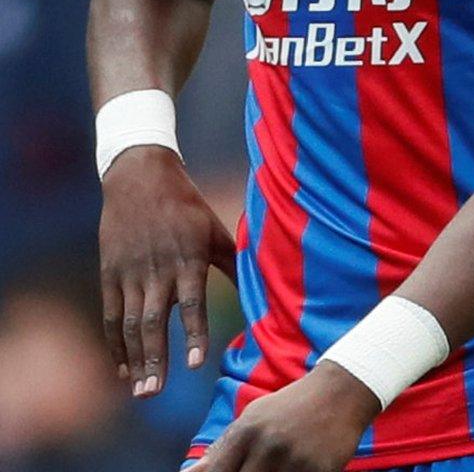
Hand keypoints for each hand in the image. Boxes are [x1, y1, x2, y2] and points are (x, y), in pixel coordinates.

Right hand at [97, 146, 234, 396]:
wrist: (139, 179)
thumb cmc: (188, 208)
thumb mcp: (216, 232)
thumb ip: (235, 265)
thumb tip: (263, 291)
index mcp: (188, 261)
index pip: (192, 304)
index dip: (194, 334)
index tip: (198, 364)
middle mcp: (157, 271)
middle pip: (154, 322)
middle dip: (155, 359)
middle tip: (154, 393)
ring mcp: (130, 275)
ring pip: (130, 324)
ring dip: (134, 359)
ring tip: (139, 390)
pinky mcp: (110, 275)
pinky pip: (111, 316)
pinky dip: (115, 344)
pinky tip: (123, 368)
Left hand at [188, 362, 381, 471]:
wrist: (343, 390)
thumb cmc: (292, 405)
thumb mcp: (253, 418)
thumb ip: (222, 448)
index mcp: (247, 432)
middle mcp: (269, 446)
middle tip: (256, 470)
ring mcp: (296, 460)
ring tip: (275, 468)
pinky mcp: (321, 470)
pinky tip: (294, 469)